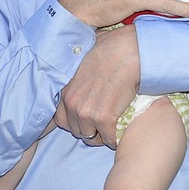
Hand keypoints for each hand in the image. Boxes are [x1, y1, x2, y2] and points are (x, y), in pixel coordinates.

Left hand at [54, 24, 139, 148]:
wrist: (127, 52)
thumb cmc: (110, 49)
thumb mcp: (83, 60)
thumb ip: (76, 74)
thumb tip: (79, 72)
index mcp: (66, 90)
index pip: (61, 120)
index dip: (75, 120)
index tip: (87, 118)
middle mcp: (72, 104)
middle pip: (77, 131)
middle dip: (89, 128)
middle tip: (103, 122)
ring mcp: (87, 113)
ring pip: (92, 138)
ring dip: (102, 135)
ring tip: (112, 126)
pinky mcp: (104, 119)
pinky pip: (109, 139)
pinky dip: (116, 137)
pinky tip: (122, 128)